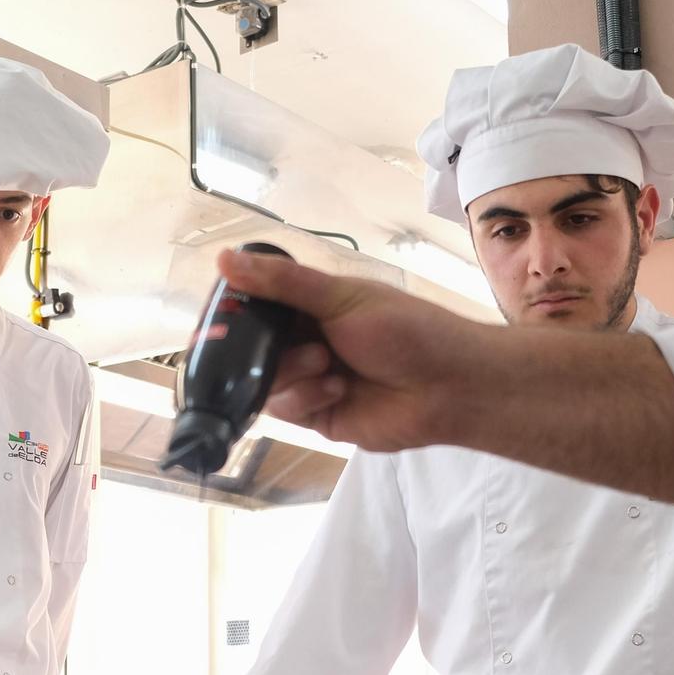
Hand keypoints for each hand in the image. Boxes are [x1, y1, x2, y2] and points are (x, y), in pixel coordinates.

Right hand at [217, 248, 475, 452]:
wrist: (450, 386)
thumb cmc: (406, 330)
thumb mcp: (341, 297)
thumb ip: (281, 283)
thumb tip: (223, 258)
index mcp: (313, 307)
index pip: (258, 306)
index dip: (239, 312)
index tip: (223, 316)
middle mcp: (307, 342)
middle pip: (255, 349)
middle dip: (265, 349)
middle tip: (294, 343)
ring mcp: (312, 380)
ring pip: (266, 382)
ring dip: (293, 373)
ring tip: (327, 364)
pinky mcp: (319, 416)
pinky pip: (287, 410)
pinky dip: (307, 398)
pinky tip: (339, 390)